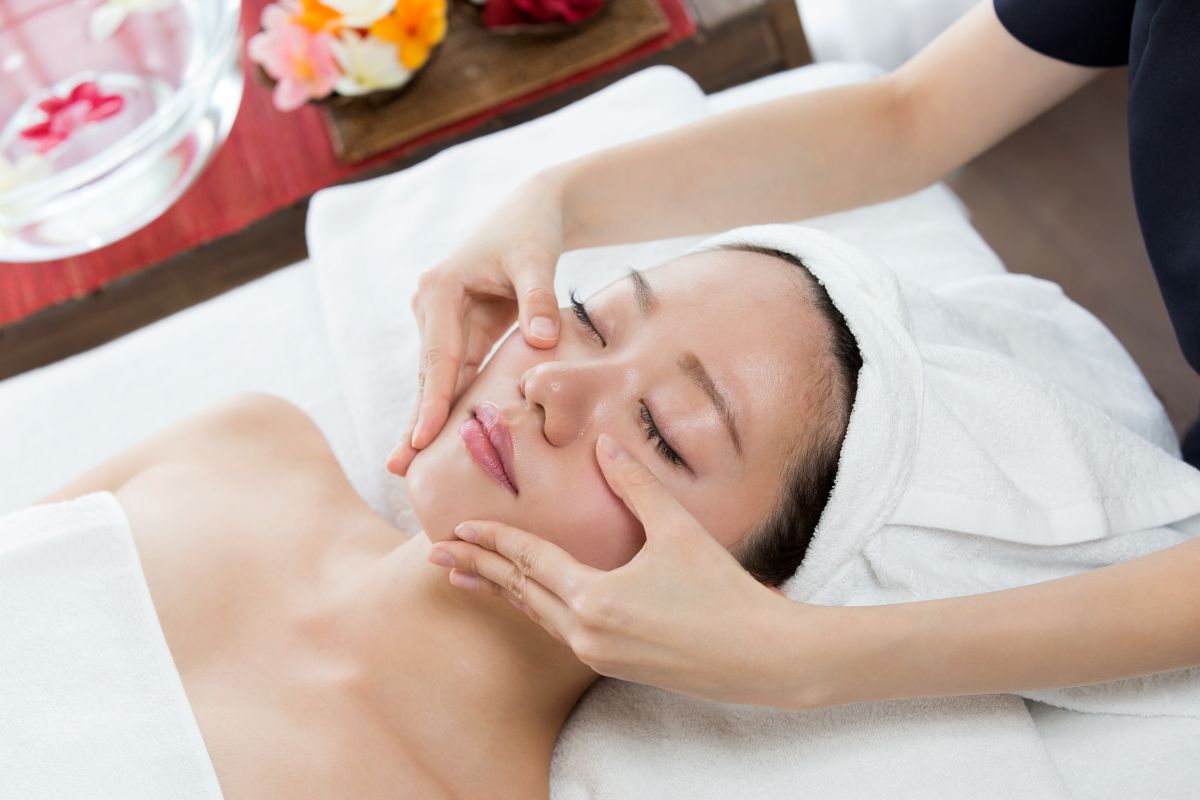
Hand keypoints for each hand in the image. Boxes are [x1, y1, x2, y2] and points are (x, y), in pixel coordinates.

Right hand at [387, 173, 567, 475]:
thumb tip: (542, 342)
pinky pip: (454, 374)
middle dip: (416, 421)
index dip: (433, 400)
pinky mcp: (458, 330)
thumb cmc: (533, 232)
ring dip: (426, 420)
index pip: (439, 356)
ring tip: (408, 465)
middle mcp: (431, 306)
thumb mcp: (536, 260)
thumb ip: (539, 301)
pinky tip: (437, 440)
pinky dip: (448, 405)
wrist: (532, 212)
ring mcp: (441, 320)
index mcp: (441, 289)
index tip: (424, 438)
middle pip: (427, 374)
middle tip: (399, 468)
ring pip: (436, 379)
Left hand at [425, 433, 809, 706]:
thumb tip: (603, 443)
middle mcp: (586, 632)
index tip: (455, 529)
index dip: (492, 541)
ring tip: (465, 579)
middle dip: (476, 570)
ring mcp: (598, 654)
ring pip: (536, 616)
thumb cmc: (722, 592)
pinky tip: (528, 601)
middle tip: (434, 557)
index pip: (528, 562)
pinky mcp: (614, 665)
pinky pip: (559, 631)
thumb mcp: (678, 531)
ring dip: (500, 593)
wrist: (762, 658)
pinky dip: (533, 609)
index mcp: (595, 598)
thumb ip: (634, 486)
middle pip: (519, 593)